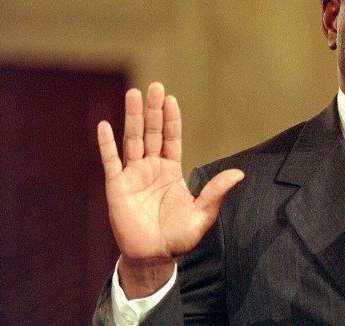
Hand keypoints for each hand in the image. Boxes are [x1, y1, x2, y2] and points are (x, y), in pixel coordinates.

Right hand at [97, 82, 242, 297]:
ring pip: (132, 140)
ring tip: (133, 94)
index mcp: (171, 171)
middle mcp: (151, 168)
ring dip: (132, 117)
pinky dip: (107, 144)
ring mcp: (133, 175)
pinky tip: (105, 125)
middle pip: (151, 132)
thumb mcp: (203, 214)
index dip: (171, 119)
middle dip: (153, 110)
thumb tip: (239, 174)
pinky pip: (111, 161)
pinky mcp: (117, 187)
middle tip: (154, 86)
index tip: (170, 99)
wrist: (154, 257)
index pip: (171, 138)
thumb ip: (216, 192)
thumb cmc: (178, 237)